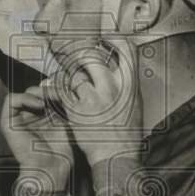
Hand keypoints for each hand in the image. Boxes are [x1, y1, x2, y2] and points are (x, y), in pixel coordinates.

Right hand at [0, 85, 73, 195]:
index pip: (46, 92)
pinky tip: (40, 105)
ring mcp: (17, 119)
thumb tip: (64, 84)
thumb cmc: (61, 150)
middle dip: (50, 89)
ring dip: (39, 92)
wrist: (51, 168)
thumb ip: (62, 103)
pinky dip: (25, 98)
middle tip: (61, 93)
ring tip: (51, 99)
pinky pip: (11, 99)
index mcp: (41, 116)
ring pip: (25, 92)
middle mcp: (28, 116)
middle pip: (37, 90)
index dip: (56, 88)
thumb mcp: (66, 121)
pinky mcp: (7, 123)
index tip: (68, 91)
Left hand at [52, 37, 142, 167]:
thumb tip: (119, 67)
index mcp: (130, 84)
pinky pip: (62, 89)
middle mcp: (111, 87)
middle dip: (83, 55)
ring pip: (75, 73)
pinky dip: (58, 88)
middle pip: (92, 56)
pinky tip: (58, 90)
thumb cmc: (127, 134)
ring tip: (71, 82)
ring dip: (71, 76)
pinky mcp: (76, 108)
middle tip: (80, 59)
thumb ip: (127, 83)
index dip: (114, 39)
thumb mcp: (136, 103)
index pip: (125, 48)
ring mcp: (92, 97)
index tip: (106, 40)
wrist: (116, 156)